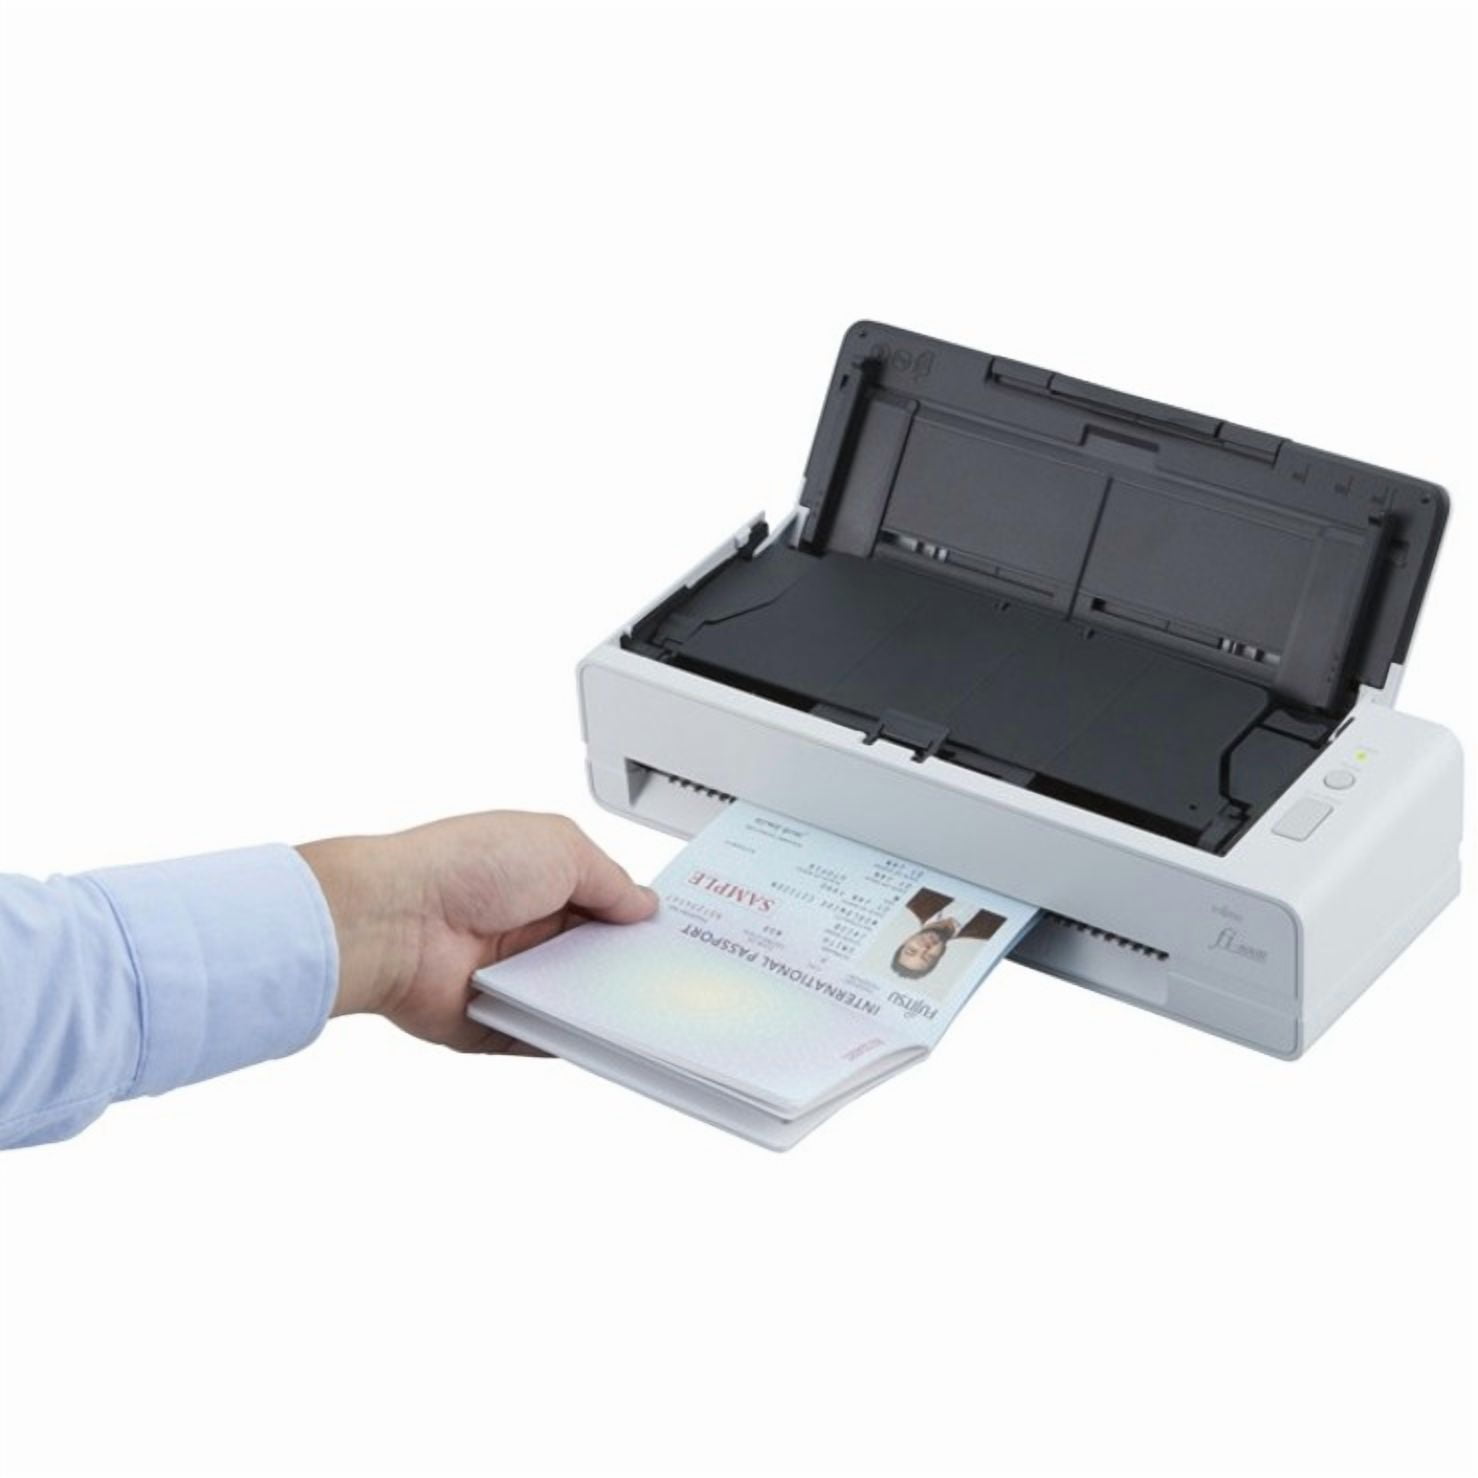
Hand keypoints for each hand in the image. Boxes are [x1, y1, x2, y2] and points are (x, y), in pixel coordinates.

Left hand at [299, 812, 656, 1051]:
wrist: (398, 919)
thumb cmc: (466, 867)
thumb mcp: (562, 847)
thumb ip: (611, 880)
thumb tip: (644, 905)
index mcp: (543, 880)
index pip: (605, 905)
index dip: (638, 920)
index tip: (677, 937)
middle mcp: (526, 929)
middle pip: (595, 958)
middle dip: (629, 967)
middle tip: (673, 980)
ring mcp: (510, 978)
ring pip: (575, 1002)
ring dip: (603, 1006)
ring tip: (650, 1013)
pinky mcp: (493, 1023)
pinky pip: (544, 1040)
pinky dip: (570, 1041)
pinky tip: (604, 1040)